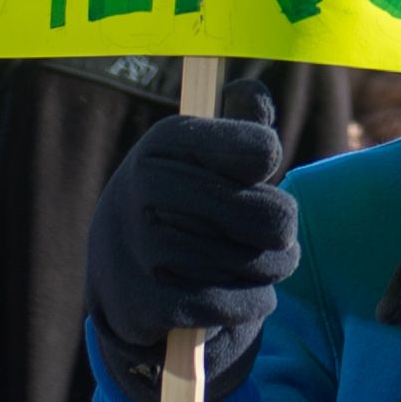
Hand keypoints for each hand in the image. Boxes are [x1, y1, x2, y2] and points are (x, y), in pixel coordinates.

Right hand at [86, 112, 297, 400]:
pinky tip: (232, 293)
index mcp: (165, 142)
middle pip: (272, 216)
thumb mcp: (206, 152)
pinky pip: (232, 305)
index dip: (267, 163)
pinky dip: (247, 304)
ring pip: (256, 265)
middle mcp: (145, 187)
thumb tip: (253, 96)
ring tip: (249, 261)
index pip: (261, 152)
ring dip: (268, 269)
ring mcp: (141, 247)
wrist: (118, 269)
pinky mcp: (145, 304)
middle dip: (283, 228)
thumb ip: (242, 119)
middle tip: (275, 230)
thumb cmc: (184, 199)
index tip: (254, 168)